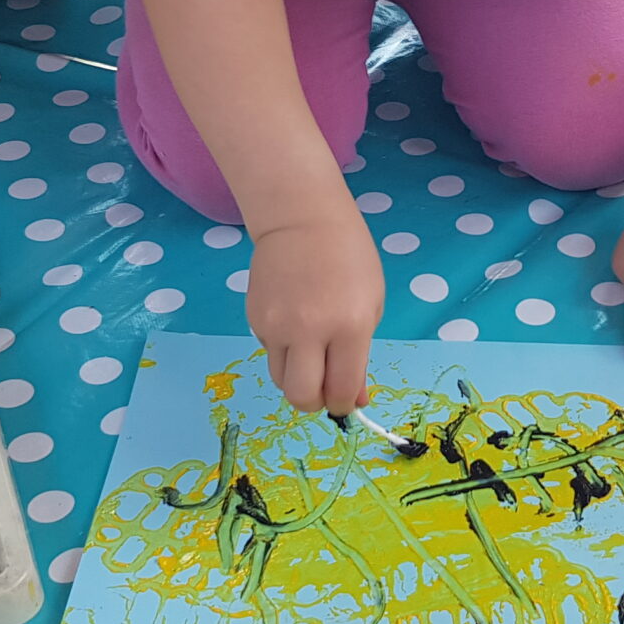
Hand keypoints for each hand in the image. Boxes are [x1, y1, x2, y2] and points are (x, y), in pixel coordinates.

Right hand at [246, 214, 383, 414]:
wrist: (302, 219)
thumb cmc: (349, 259)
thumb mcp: (370, 306)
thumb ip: (360, 357)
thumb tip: (353, 399)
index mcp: (348, 327)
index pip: (338, 390)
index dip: (342, 404)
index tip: (345, 399)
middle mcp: (308, 330)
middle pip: (300, 396)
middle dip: (315, 402)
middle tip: (324, 387)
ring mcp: (275, 325)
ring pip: (281, 380)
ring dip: (298, 378)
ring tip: (311, 352)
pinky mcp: (254, 319)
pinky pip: (271, 353)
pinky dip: (285, 351)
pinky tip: (295, 321)